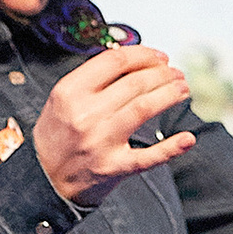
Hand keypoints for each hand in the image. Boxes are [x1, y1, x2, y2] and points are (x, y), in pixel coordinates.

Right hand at [31, 45, 196, 203]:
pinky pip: (148, 156)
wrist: (44, 179)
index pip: (114, 61)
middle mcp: (86, 114)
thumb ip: (93, 79)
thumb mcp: (63, 99)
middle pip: (134, 83)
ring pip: (144, 108)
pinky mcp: (114, 167)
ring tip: (183, 89)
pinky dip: (171, 148)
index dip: (143, 55)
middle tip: (177, 74)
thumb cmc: (58, 135)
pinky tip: (188, 138)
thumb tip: (135, 61)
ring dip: (169, 95)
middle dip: (162, 74)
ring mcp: (101, 141)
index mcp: (71, 91)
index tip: (160, 57)